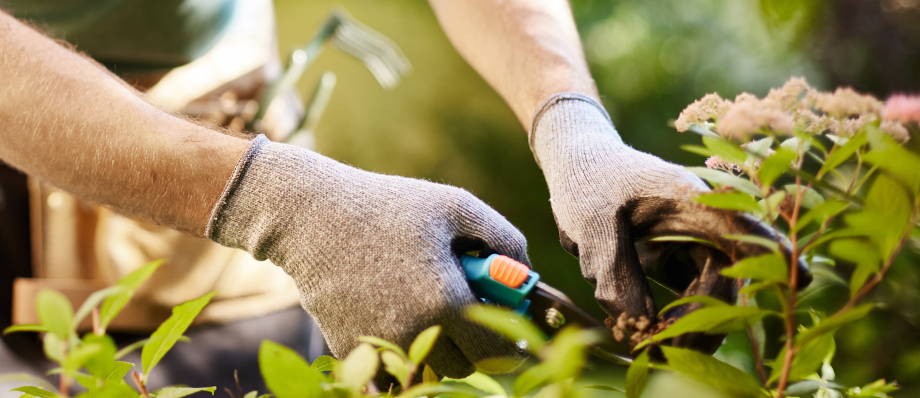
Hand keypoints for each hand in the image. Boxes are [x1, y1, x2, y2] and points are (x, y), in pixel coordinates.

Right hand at [207, 135, 528, 376]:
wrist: (311, 216)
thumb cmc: (389, 205)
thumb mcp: (455, 206)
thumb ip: (503, 237)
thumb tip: (527, 271)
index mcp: (445, 301)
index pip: (496, 351)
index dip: (509, 341)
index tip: (507, 326)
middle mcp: (414, 333)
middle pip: (462, 367)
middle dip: (470, 343)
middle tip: (462, 307)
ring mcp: (379, 345)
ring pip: (427, 368)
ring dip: (437, 346)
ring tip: (427, 303)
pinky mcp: (351, 349)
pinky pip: (392, 362)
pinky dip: (400, 343)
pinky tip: (393, 305)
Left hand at [530, 94, 804, 350]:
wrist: (579, 164)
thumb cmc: (588, 182)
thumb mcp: (590, 223)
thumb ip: (613, 271)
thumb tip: (639, 324)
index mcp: (692, 200)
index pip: (742, 227)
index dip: (773, 253)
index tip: (799, 278)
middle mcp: (704, 223)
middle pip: (727, 279)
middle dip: (704, 322)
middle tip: (662, 350)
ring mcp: (695, 242)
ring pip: (712, 295)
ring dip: (690, 326)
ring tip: (651, 349)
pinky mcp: (680, 259)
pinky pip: (692, 297)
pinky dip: (676, 321)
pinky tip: (649, 338)